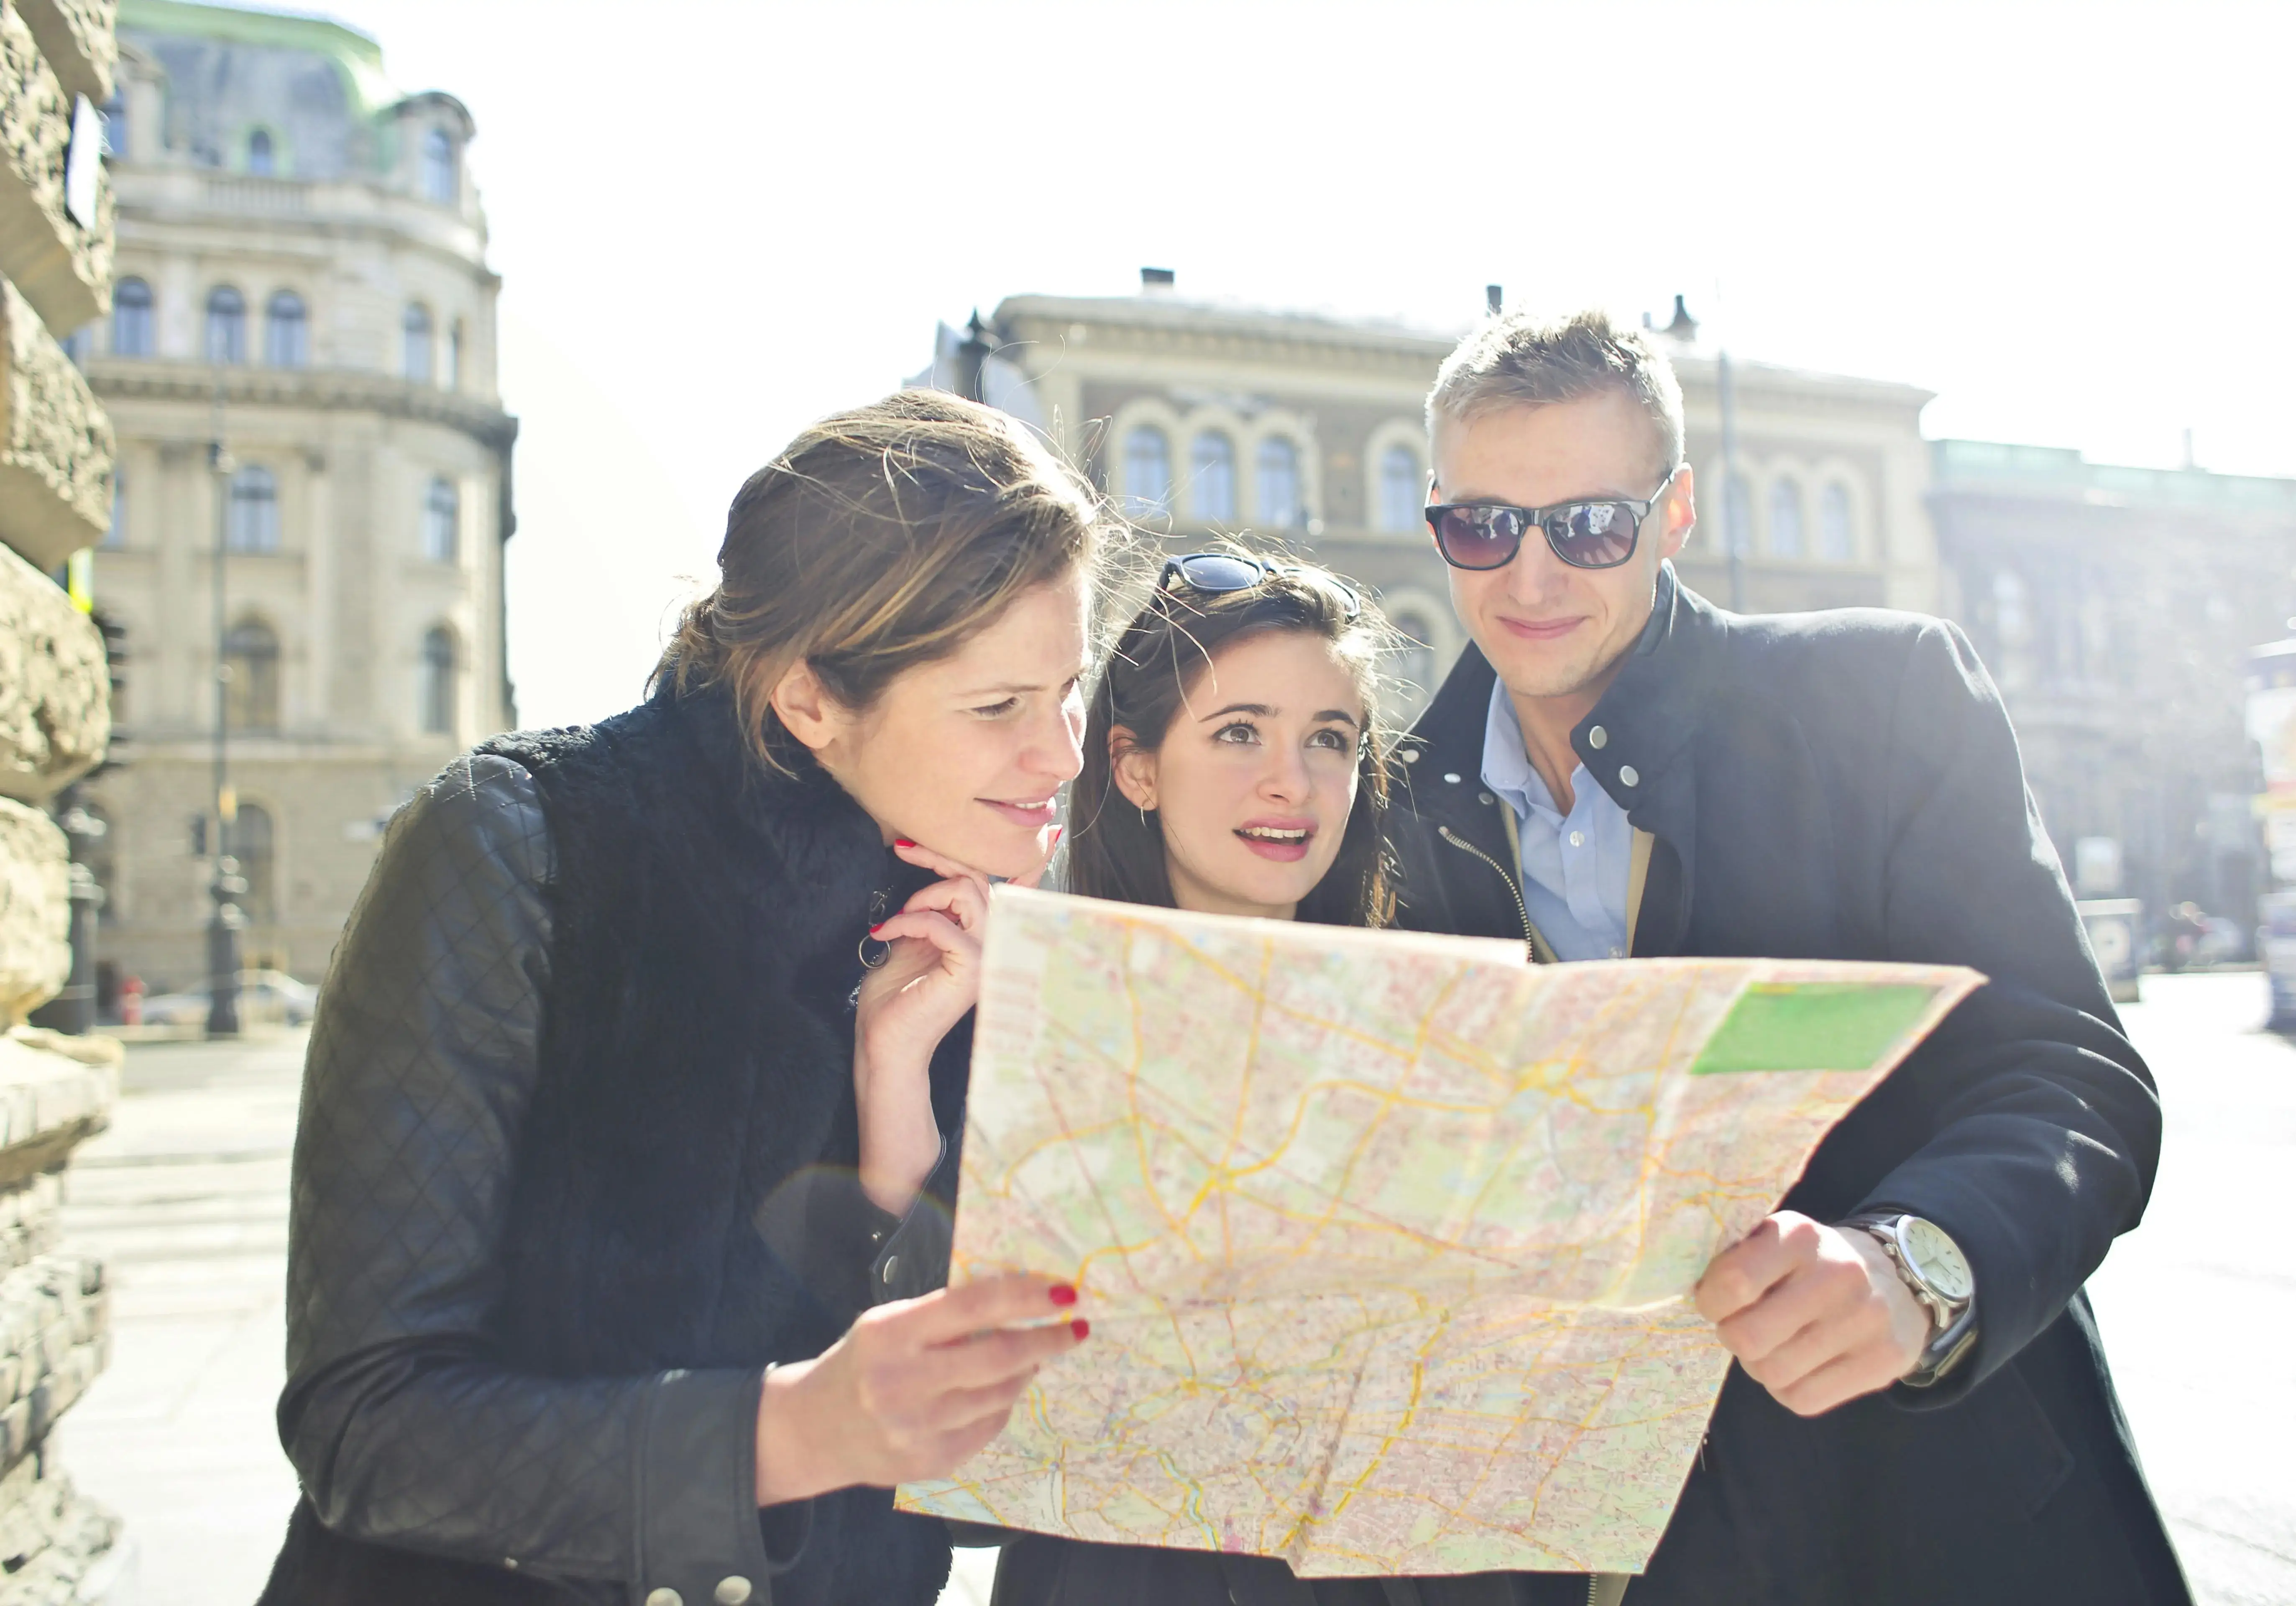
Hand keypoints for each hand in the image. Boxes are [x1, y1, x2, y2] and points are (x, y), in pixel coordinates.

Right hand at [755, 1273, 1088, 1503]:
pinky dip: (1002, 1403)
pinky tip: (1000, 1390)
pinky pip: (988, 1428)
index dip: (1025, 1297)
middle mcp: (902, 1382)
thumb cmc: (864, 1361)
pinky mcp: (930, 1463)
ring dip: (1028, 1371)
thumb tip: (1021, 1297)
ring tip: (1035, 1355)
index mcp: (891, 1334)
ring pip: (1000, 1395)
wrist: (816, 1429)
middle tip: (1075, 1328)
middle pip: (997, 1357)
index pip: (972, 1306)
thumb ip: (945, 1314)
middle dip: (1046, 1340)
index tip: (1065, 1291)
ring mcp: (916, 1429)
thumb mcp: (891, 1323)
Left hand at [852, 835, 1056, 1212]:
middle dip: (940, 856)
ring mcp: (987, 957)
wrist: (885, 1041)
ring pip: (971, 892)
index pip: (1002, 886)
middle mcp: (994, 945)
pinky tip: (886, 932)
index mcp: (983, 937)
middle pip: (980, 879)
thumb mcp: (915, 938)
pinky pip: (943, 923)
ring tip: (900, 911)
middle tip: (902, 849)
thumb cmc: (895, 996)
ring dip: (927, 891)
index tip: (941, 838)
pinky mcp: (969, 968)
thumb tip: (939, 871)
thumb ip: (934, 910)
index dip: (986, 852)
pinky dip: (910, 919)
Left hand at [1694, 1211, 1931, 1416]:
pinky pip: (1803, 1399)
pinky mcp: (1882, 1361)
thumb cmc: (1812, 1264)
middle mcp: (1837, 1274)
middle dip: (1735, 1338)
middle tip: (1744, 1328)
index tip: (1716, 1302)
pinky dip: (1790, 1389)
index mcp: (1798, 1236)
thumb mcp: (1776, 1243)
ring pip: (1773, 1374)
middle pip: (1748, 1338)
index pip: (1733, 1282)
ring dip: (1761, 1366)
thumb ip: (1736, 1262)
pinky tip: (1802, 1364)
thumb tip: (1693, 1298)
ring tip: (1776, 1345)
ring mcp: (1865, 1320)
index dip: (1711, 1302)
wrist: (1896, 1280)